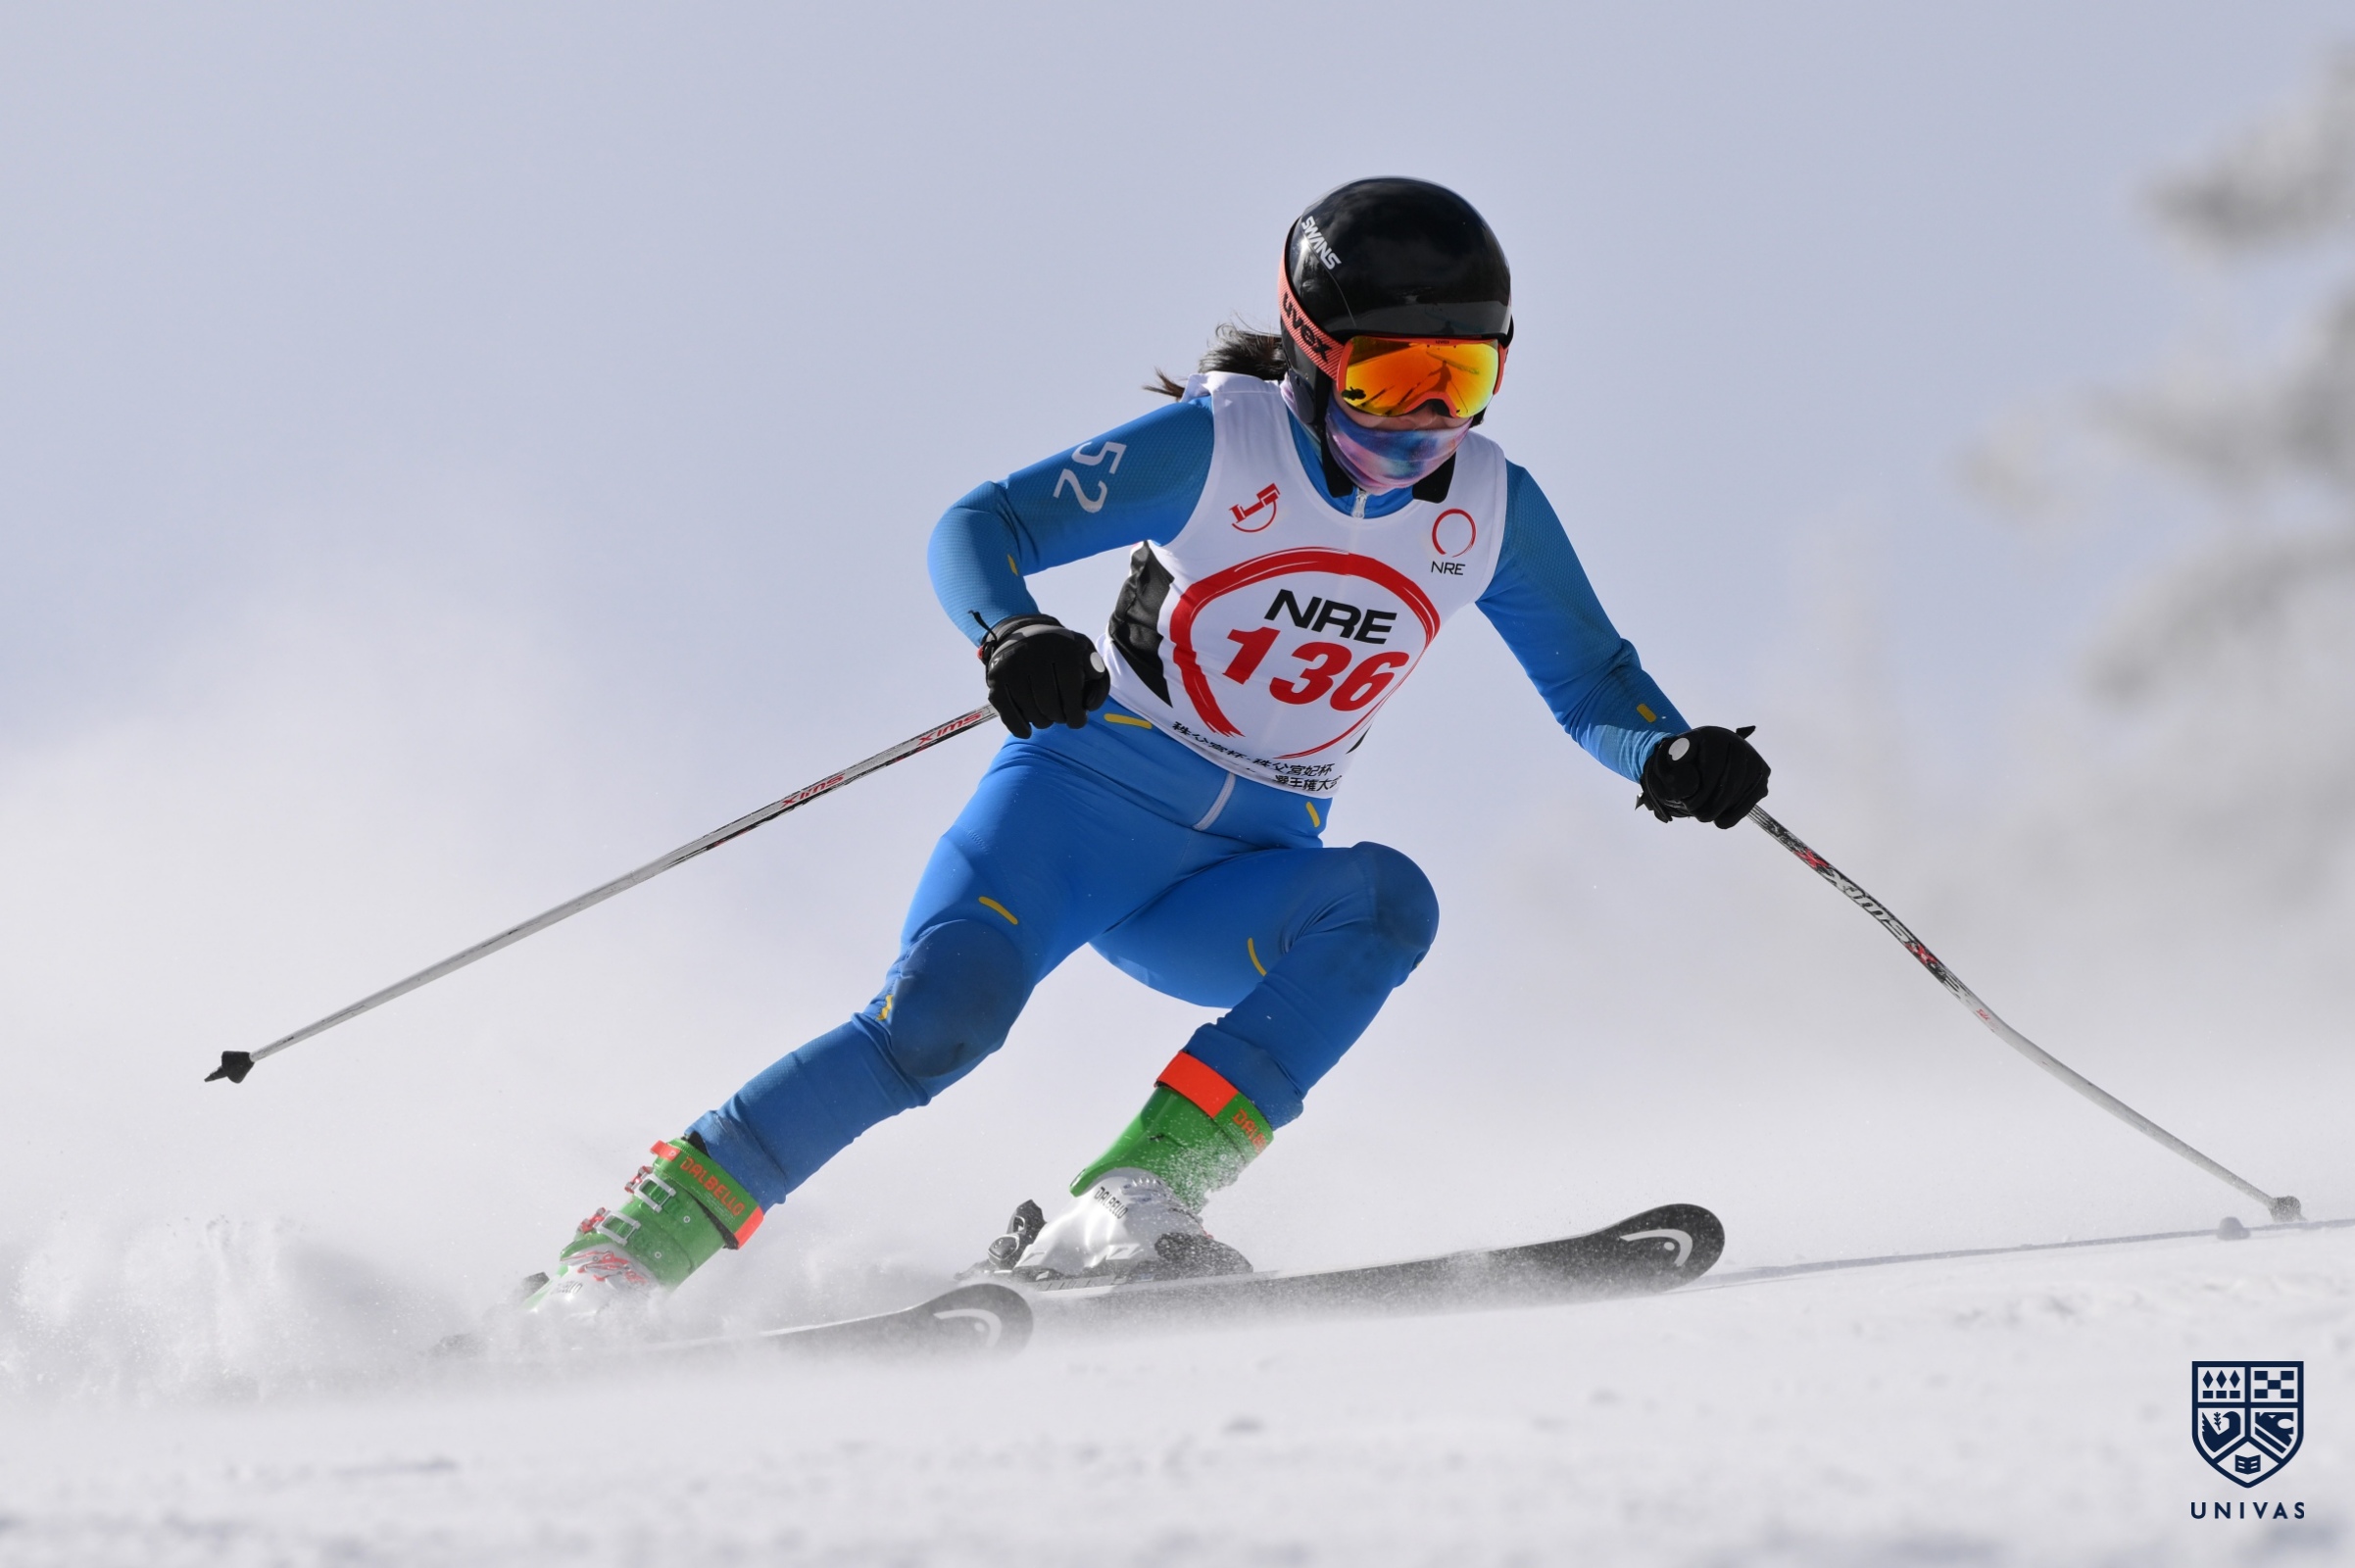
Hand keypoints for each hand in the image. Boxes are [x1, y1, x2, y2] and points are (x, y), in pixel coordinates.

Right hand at [980, 614, 1108, 737]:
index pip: (1071, 691)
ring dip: (1041, 722)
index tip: (1078, 720)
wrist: (1026, 632)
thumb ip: (1099, 676)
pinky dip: (1018, 727)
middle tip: (1061, 716)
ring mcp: (1013, 665)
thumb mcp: (1086, 654)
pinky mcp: (996, 676)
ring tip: (1047, 717)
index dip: (1076, 714)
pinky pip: (1006, 711)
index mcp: (1063, 649)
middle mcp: (1036, 654)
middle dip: (1059, 718)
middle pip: (1049, 705)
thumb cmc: (1062, 650)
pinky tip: (1026, 731)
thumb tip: (1089, 704)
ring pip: (1030, 711)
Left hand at [1637, 724, 1769, 829]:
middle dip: (1713, 805)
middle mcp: (1738, 743)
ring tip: (1707, 817)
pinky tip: (1722, 821)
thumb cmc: (1686, 757)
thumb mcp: (1672, 758)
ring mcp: (1754, 757)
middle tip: (1698, 817)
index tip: (1689, 807)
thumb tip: (1681, 782)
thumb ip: (1672, 768)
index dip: (1701, 794)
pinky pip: (1753, 797)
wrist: (1706, 749)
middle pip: (1731, 782)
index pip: (1713, 771)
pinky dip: (1738, 812)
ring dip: (1724, 810)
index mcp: (1713, 736)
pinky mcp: (1762, 773)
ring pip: (1743, 792)